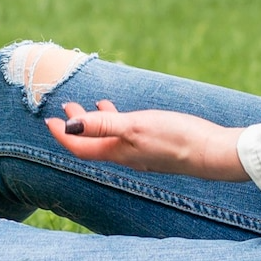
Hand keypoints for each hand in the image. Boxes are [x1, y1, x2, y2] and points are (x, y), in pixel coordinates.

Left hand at [45, 100, 248, 181]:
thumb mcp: (134, 126)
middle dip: (76, 125)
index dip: (62, 135)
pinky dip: (119, 123)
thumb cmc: (174, 138)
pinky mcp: (156, 147)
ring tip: (93, 104)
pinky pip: (127, 136)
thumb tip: (69, 125)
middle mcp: (126, 156)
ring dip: (97, 122)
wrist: (211, 152)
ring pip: (110, 139)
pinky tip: (127, 113)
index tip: (49, 119)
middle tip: (66, 104)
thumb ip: (102, 124)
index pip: (80, 147)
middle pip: (92, 143)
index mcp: (117, 151)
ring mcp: (142, 153)